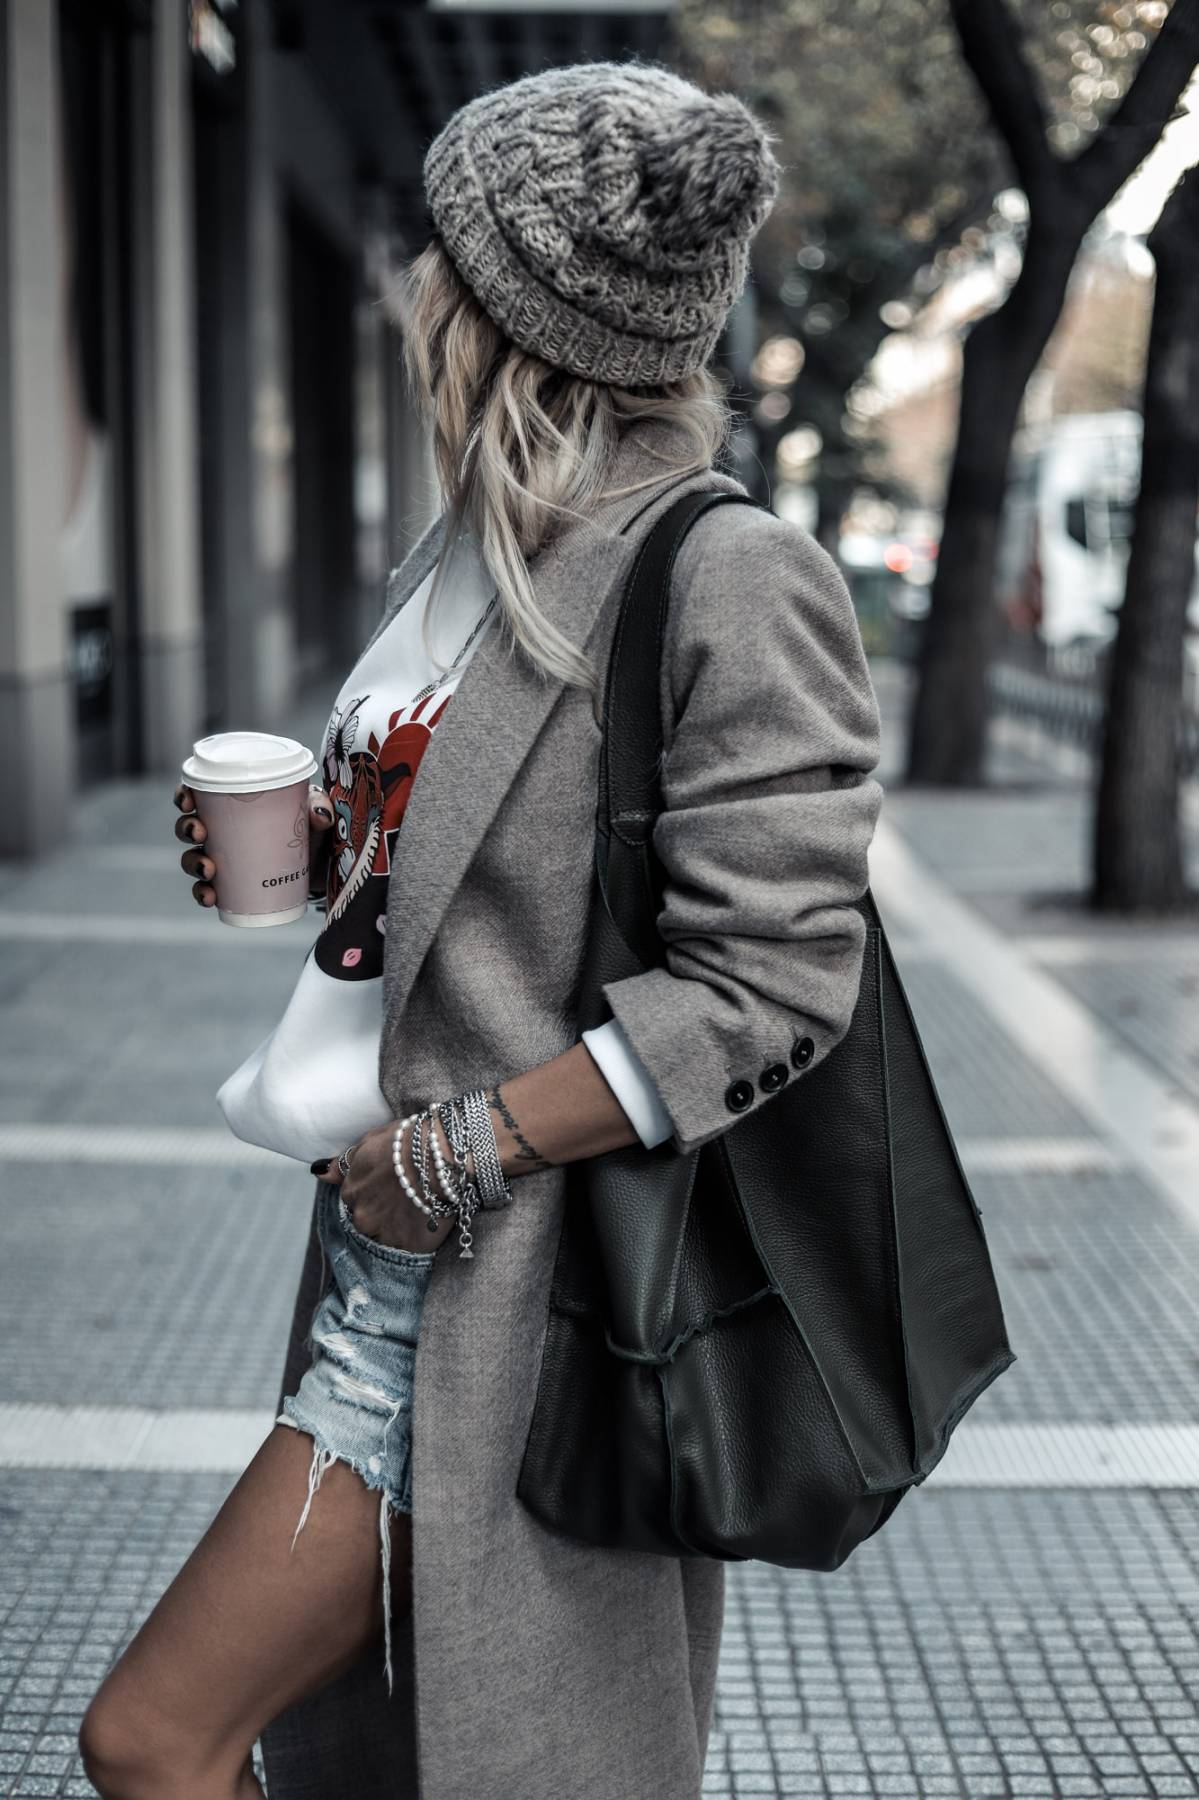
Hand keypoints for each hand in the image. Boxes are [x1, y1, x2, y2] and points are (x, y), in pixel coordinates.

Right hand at [173, 781, 334, 908]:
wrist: (321, 867)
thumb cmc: (309, 830)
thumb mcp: (314, 813)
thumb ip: (319, 807)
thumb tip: (319, 816)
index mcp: (232, 806)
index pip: (198, 795)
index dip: (184, 795)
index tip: (188, 800)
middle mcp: (221, 832)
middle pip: (188, 827)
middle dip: (186, 829)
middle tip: (199, 833)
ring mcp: (224, 860)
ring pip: (192, 859)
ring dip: (192, 863)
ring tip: (208, 869)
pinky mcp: (231, 886)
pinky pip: (207, 891)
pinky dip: (203, 894)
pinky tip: (209, 897)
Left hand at [315, 1121, 456, 1254]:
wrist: (440, 1156)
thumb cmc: (407, 1141)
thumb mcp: (370, 1142)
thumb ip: (344, 1163)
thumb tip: (319, 1172)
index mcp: (351, 1191)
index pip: (355, 1200)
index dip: (374, 1192)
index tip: (390, 1184)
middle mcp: (363, 1216)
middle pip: (368, 1221)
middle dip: (383, 1212)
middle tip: (405, 1196)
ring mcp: (385, 1233)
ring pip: (387, 1236)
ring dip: (398, 1227)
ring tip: (418, 1208)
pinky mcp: (409, 1246)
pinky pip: (410, 1247)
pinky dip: (417, 1237)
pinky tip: (428, 1220)